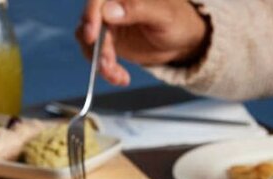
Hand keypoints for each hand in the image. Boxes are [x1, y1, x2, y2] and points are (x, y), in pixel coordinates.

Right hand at [76, 0, 208, 85]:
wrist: (183, 42)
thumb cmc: (179, 23)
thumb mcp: (164, 15)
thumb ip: (137, 8)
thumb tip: (110, 10)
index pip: (98, 0)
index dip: (90, 16)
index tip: (91, 36)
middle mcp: (113, 5)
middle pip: (91, 23)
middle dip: (98, 47)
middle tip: (108, 64)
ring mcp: (108, 24)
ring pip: (89, 41)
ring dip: (100, 61)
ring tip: (117, 74)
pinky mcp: (108, 42)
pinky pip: (95, 55)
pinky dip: (105, 70)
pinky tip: (121, 77)